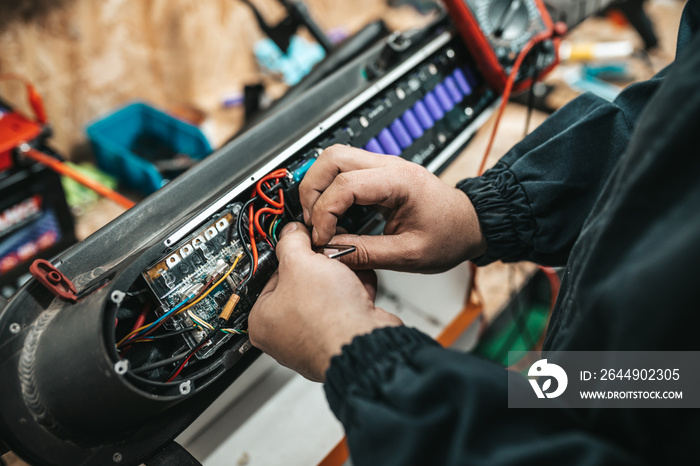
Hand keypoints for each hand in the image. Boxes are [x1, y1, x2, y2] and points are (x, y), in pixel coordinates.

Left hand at [248, 222, 401, 381]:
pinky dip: (355, 291)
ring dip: (341, 275)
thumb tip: (292, 232)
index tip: (303, 242)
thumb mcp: (300, 262)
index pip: (272, 274)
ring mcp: (316, 337)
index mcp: (264, 321)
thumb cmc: (327, 318)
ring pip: (327, 292)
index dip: (291, 254)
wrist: (366, 342)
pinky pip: (346, 305)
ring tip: (348, 269)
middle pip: (302, 282)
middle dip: (321, 264)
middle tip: (329, 257)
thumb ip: (292, 241)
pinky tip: (360, 284)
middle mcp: (286, 334)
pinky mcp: (342, 336)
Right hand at [299, 145, 485, 272]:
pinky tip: (330, 213)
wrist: (471, 224)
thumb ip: (366, 253)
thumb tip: (330, 252)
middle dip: (312, 189)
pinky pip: (343, 169)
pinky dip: (329, 188)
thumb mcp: (409, 255)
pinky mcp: (379, 174)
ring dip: (317, 185)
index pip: (345, 185)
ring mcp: (383, 166)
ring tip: (317, 217)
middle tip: (311, 221)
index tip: (322, 238)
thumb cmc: (451, 235)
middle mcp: (390, 165)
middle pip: (331, 157)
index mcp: (400, 181)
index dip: (325, 213)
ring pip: (333, 157)